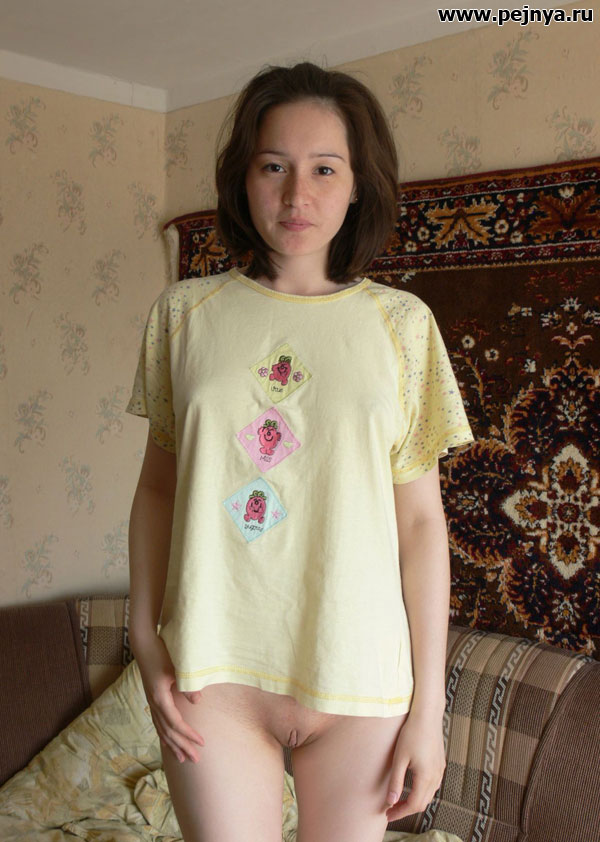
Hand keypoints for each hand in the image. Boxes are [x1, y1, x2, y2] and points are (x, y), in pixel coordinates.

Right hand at [134, 634, 204, 763]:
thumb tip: (198, 701)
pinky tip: (168, 741)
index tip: (202, 742)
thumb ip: (187, 685)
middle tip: (196, 760)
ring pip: (161, 730)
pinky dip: (164, 735)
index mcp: (160, 698)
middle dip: (182, 746)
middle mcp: (154, 704)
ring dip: (173, 745)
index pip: (176, 724)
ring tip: (182, 759)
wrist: (144, 645)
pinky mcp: (152, 698)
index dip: (189, 735)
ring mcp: (151, 702)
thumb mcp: (177, 667)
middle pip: (168, 732)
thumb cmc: (162, 653)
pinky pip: (158, 723)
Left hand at [384, 709, 445, 821]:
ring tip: (399, 801)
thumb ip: (396, 782)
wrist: (427, 715)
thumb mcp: (400, 758)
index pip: (414, 805)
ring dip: (415, 801)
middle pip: (423, 802)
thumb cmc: (411, 733)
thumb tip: (390, 802)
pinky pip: (433, 785)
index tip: (387, 815)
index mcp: (426, 777)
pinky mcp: (440, 763)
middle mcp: (436, 776)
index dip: (400, 812)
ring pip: (429, 795)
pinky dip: (422, 792)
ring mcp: (440, 770)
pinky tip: (413, 788)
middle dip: (406, 809)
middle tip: (390, 810)